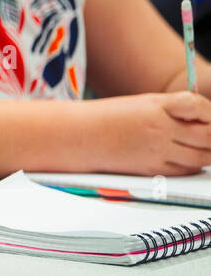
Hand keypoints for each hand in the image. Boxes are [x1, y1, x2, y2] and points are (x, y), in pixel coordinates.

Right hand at [92, 92, 210, 175]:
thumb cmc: (106, 118)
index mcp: (157, 107)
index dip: (210, 113)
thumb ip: (172, 112)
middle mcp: (160, 130)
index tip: (208, 116)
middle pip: (208, 136)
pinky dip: (194, 166)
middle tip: (210, 135)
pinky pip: (185, 171)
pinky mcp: (152, 170)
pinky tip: (190, 160)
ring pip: (202, 157)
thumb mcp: (142, 104)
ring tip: (206, 149)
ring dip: (209, 154)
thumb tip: (201, 121)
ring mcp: (158, 152)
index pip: (199, 107)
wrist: (78, 136)